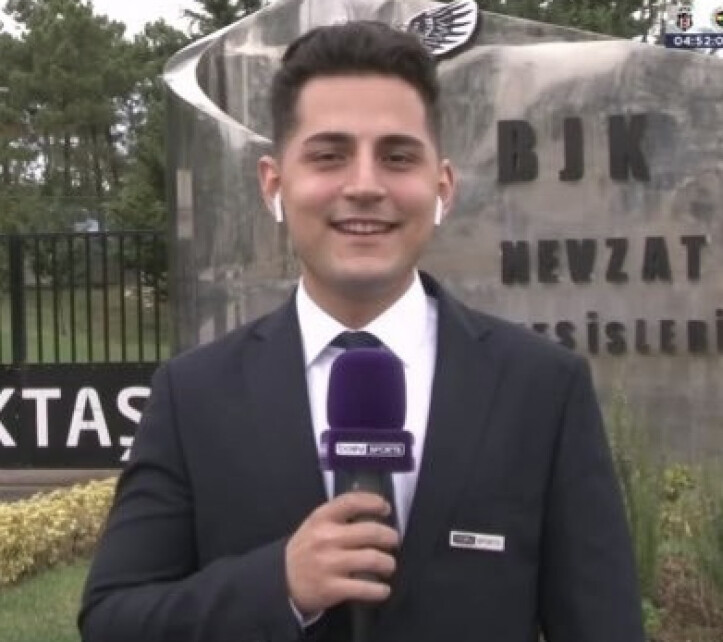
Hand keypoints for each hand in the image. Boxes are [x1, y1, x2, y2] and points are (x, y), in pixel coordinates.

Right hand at [285, 491, 399, 615]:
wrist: (282, 581)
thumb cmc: (306, 549)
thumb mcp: (315, 524)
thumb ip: (338, 515)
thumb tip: (372, 509)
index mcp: (321, 518)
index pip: (352, 502)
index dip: (373, 502)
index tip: (385, 508)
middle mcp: (326, 538)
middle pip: (371, 532)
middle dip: (390, 536)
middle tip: (393, 540)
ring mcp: (329, 564)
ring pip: (373, 559)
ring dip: (388, 563)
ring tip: (388, 564)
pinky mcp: (332, 588)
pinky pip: (365, 588)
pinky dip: (380, 590)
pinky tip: (383, 589)